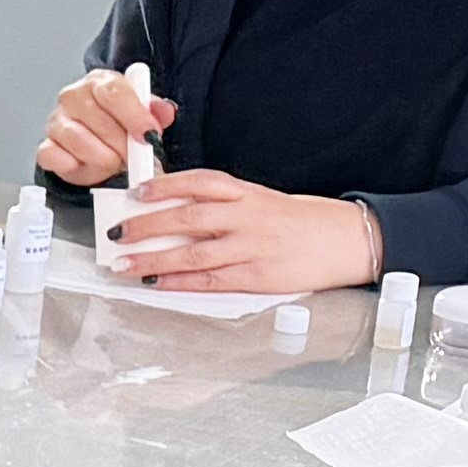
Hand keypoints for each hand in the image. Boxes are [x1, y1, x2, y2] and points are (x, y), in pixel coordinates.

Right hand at [35, 68, 174, 188]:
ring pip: (76, 138)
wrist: (99, 147)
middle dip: (120, 143)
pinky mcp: (45, 147)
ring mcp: (56, 121)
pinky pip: (53, 156)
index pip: (113, 92)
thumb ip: (156, 112)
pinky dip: (73, 165)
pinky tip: (87, 165)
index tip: (148, 135)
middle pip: (96, 117)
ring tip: (113, 162)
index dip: (133, 115)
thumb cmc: (120, 126)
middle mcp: (73, 97)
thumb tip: (165, 111)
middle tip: (134, 156)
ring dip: (101, 156)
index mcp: (99, 82)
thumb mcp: (145, 115)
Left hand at [100, 171, 384, 294]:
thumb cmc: (303, 221)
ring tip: (124, 265)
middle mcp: (248, 217)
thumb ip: (224, 205)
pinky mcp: (259, 276)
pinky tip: (157, 284)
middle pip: (188, 219)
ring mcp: (253, 248)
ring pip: (193, 254)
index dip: (166, 186)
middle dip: (146, 226)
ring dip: (153, 261)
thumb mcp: (263, 200)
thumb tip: (173, 212)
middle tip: (117, 232)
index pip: (201, 182)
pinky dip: (180, 282)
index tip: (137, 192)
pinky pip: (211, 280)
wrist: (350, 240)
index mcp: (249, 194)